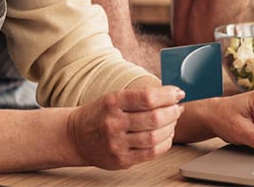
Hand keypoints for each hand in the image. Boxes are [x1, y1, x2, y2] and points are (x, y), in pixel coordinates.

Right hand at [67, 86, 184, 169]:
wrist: (75, 137)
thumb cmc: (99, 114)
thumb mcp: (114, 97)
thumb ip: (140, 97)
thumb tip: (171, 95)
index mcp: (113, 102)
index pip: (147, 97)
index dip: (168, 95)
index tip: (178, 93)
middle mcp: (114, 123)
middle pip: (154, 118)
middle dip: (173, 112)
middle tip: (178, 108)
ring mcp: (117, 144)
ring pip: (155, 137)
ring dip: (171, 127)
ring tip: (173, 121)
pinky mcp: (121, 160)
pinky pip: (151, 153)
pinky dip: (164, 143)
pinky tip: (166, 135)